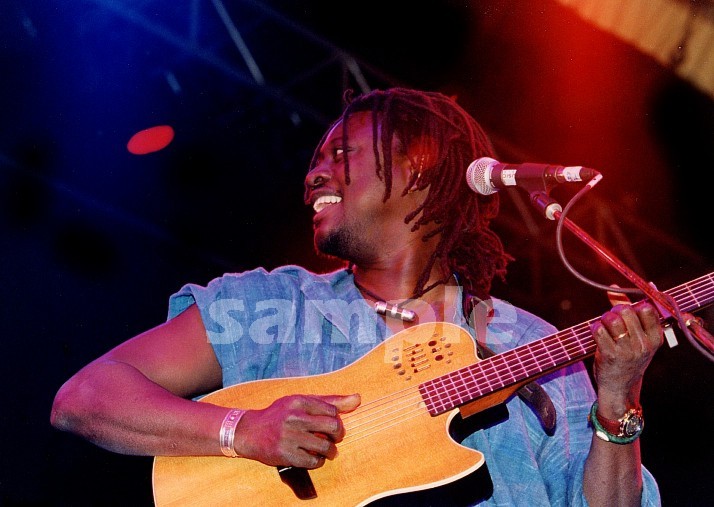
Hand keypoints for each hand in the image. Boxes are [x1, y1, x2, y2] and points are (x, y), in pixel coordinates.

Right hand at [234, 393, 359, 468]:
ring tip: (326, 451)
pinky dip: (318, 461)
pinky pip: (313, 461)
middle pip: (333, 427)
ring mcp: (289, 436)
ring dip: (330, 451)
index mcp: (299, 401)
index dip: (336, 421)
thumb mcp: (302, 402)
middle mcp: (294, 417)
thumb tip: (358, 398)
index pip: (332, 411)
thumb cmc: (280, 415)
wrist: (250, 431)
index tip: (331, 426)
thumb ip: (330, 401)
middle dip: (338, 435)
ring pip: (325, 446)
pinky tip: (313, 457)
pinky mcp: (285, 454)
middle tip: (334, 439)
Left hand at [589, 301, 662, 414]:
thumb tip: (615, 287)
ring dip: (603, 319)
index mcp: (656, 338)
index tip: (626, 313)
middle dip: (615, 310)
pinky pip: (598, 330)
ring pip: (611, 318)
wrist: (620, 388)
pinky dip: (594, 328)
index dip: (632, 306)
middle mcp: (644, 344)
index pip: (646, 308)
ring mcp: (628, 351)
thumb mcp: (637, 338)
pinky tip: (596, 335)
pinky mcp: (610, 356)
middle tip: (611, 320)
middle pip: (626, 311)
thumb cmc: (627, 358)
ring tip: (604, 327)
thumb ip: (628, 311)